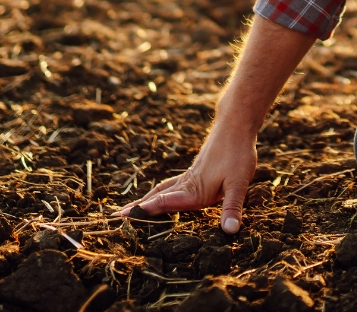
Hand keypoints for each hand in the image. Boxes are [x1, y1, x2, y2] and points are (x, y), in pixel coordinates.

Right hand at [121, 121, 257, 233]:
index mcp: (194, 190)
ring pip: (163, 189)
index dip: (145, 211)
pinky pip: (172, 184)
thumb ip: (232, 207)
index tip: (124, 217)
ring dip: (147, 199)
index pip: (164, 202)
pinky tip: (162, 193)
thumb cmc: (238, 153)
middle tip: (116, 216)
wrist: (235, 124)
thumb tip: (230, 231)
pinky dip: (160, 192)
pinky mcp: (195, 169)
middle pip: (157, 196)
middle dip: (139, 207)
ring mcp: (190, 175)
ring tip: (133, 208)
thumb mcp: (239, 183)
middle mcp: (187, 183)